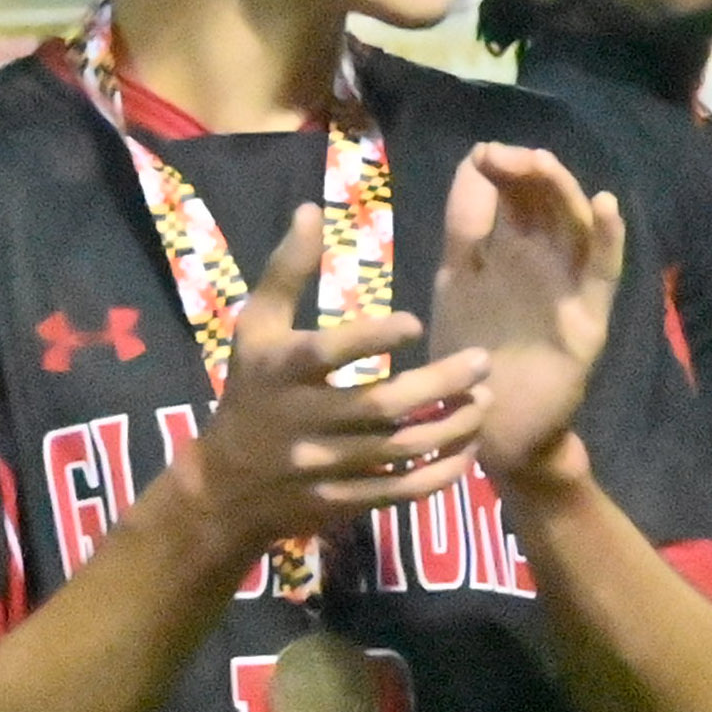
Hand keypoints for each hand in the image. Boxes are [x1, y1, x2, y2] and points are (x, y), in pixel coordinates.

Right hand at [187, 204, 492, 555]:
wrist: (225, 486)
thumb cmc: (250, 390)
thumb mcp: (255, 329)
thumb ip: (286, 272)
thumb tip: (311, 209)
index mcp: (279, 372)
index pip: (327, 353)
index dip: (371, 338)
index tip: (415, 321)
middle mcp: (300, 421)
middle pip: (380, 405)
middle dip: (439, 384)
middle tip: (483, 361)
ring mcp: (322, 467)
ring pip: (400, 449)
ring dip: (452, 426)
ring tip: (486, 401)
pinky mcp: (341, 502)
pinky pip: (401, 491)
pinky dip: (442, 473)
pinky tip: (471, 447)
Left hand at [430, 145, 623, 483]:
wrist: (491, 428)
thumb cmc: (471, 354)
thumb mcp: (457, 280)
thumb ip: (465, 227)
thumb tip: (472, 163)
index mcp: (510, 252)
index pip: (514, 197)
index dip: (502, 171)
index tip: (483, 152)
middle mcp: (544, 262)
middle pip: (545, 205)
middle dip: (527, 175)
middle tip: (506, 155)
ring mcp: (569, 288)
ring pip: (574, 229)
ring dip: (562, 193)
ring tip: (543, 163)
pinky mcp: (588, 320)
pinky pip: (603, 274)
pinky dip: (608, 239)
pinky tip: (605, 205)